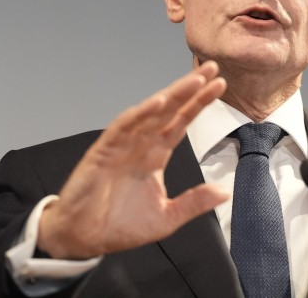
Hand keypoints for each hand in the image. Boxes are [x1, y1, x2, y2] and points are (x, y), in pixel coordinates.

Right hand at [37, 61, 228, 258]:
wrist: (83, 239)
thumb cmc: (119, 226)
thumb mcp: (166, 217)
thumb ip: (194, 202)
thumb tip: (224, 192)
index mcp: (155, 156)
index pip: (181, 123)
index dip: (199, 104)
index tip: (219, 86)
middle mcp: (140, 145)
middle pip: (170, 110)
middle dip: (190, 89)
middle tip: (212, 68)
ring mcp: (122, 145)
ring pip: (150, 113)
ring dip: (171, 95)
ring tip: (193, 81)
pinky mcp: (103, 151)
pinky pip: (123, 127)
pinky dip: (139, 114)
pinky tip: (158, 102)